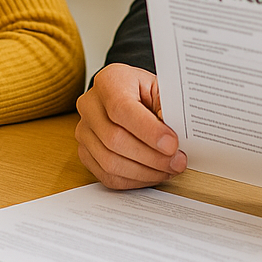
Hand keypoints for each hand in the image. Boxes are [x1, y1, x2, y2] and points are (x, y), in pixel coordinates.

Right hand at [75, 63, 186, 188]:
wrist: (128, 94)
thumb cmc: (145, 92)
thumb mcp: (160, 89)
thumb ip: (167, 109)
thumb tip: (176, 137)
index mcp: (109, 81)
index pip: (121, 108)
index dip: (148, 130)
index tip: (172, 145)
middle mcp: (90, 105)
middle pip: (114, 139)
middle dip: (151, 156)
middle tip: (177, 161)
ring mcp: (84, 130)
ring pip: (109, 161)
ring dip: (145, 172)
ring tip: (168, 169)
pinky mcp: (84, 152)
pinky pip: (107, 175)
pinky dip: (134, 180)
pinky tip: (152, 174)